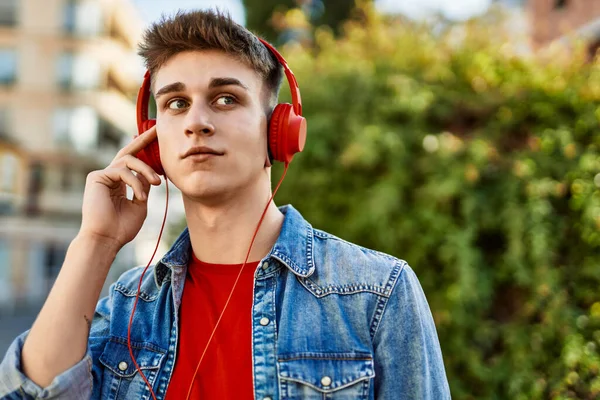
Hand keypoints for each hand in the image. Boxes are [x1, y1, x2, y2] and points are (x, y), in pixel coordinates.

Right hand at [79, 126, 161, 249]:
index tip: (158, 138)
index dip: (144, 149)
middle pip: (128, 152)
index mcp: (120, 182)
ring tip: (156, 182)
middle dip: (143, 139)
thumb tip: (150, 172)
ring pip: (129, 160)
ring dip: (146, 170)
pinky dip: (135, 182)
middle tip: (157, 130)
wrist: (106, 239)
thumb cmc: (122, 227)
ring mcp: (102, 175)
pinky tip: (139, 196)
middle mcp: (109, 176)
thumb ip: (144, 186)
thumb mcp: (140, 204)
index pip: (133, 162)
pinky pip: (122, 171)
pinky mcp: (97, 177)